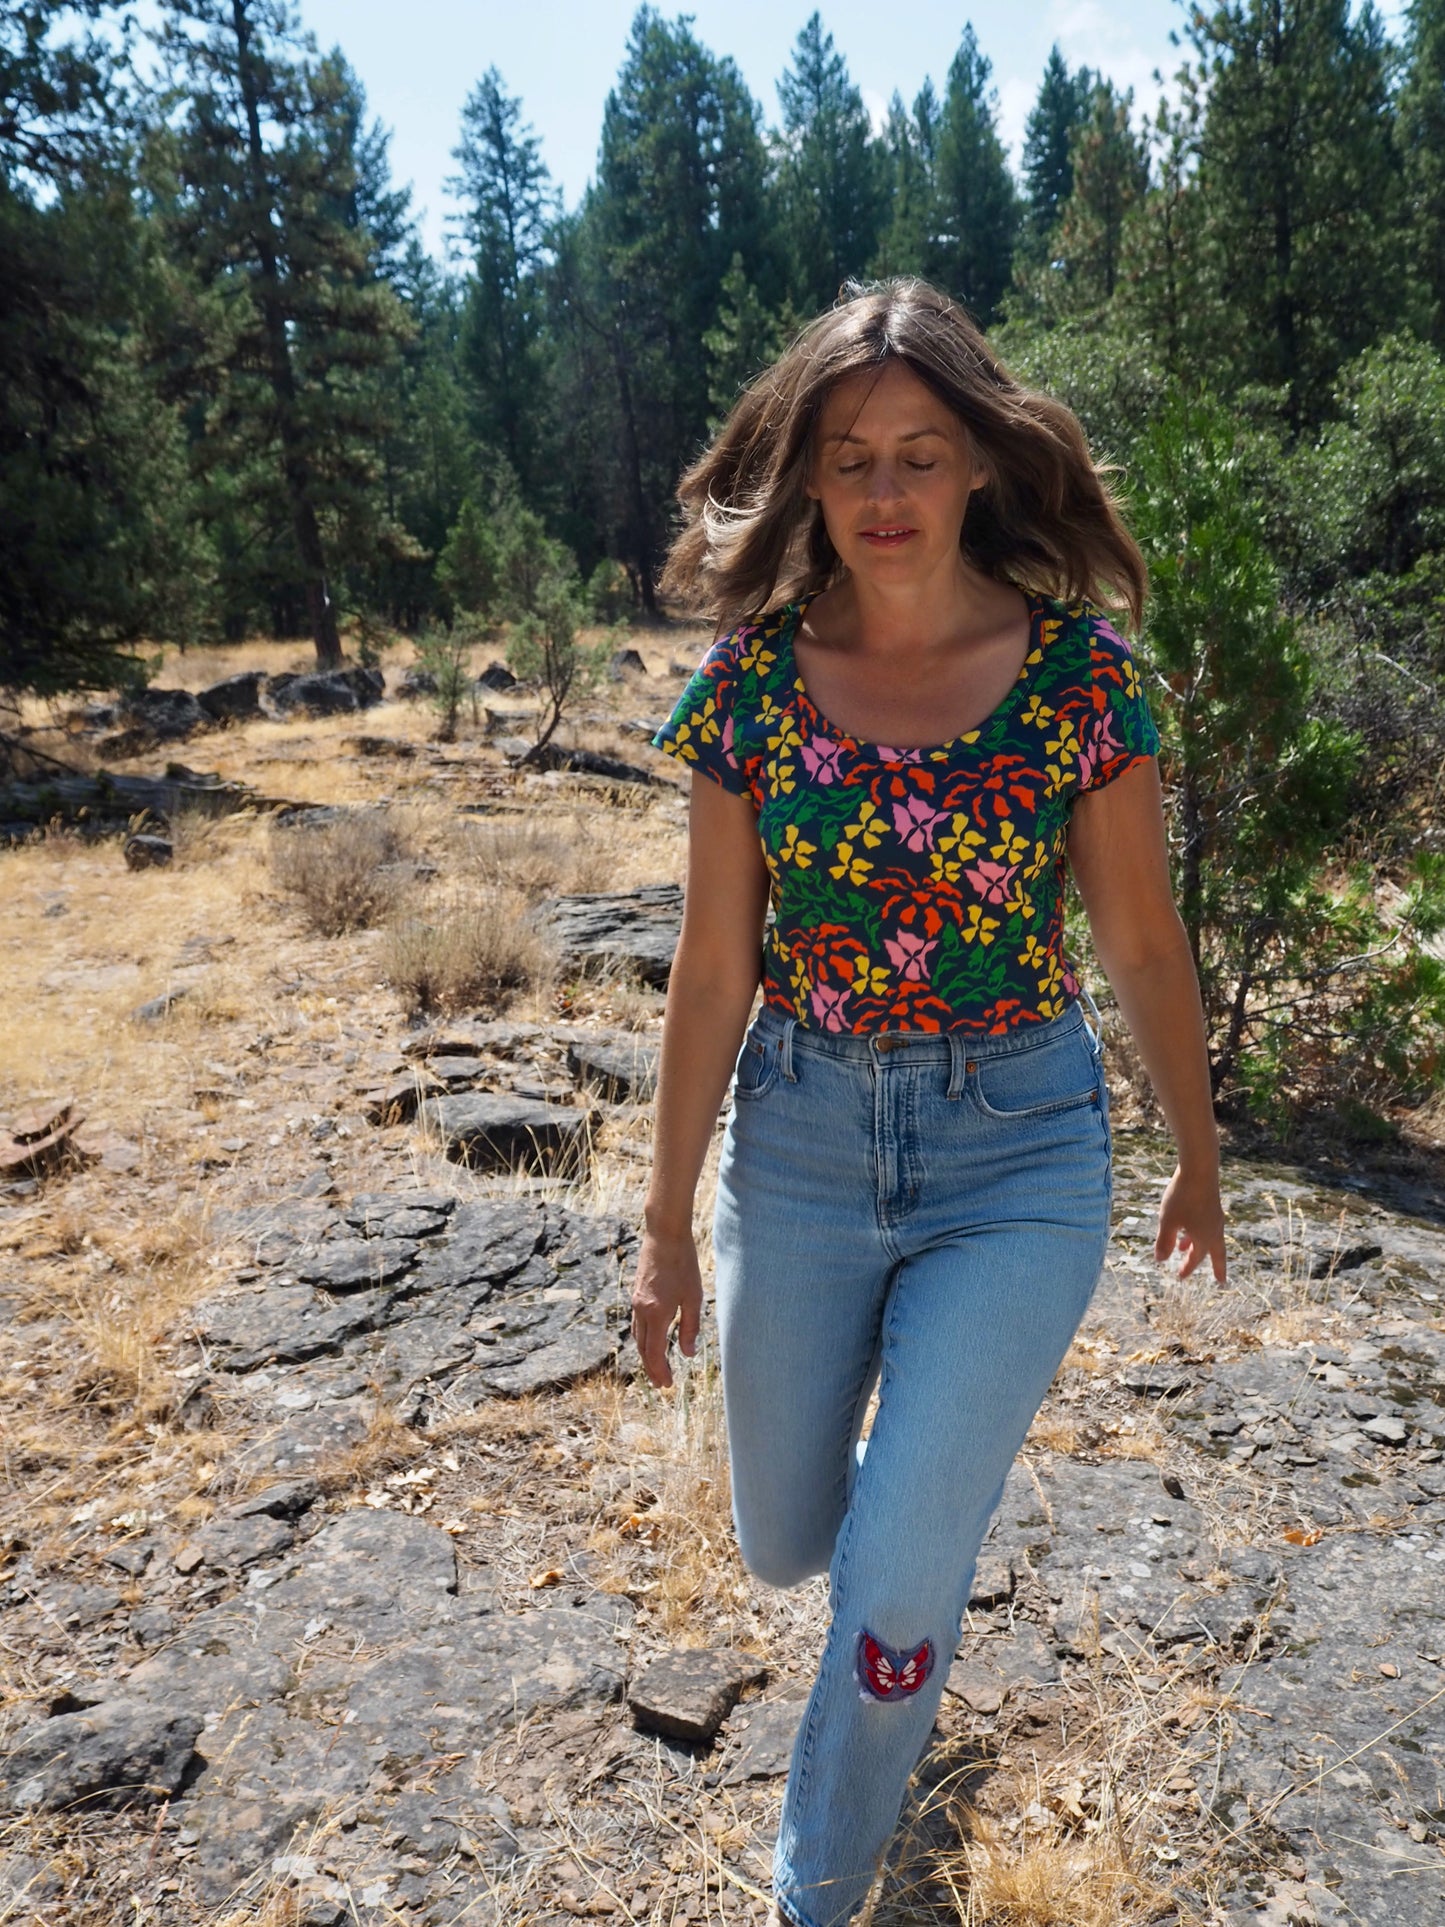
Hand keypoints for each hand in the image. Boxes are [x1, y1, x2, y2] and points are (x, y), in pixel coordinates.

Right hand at [630, 1228, 702, 1388]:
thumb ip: (690, 1327)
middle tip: (661, 1384)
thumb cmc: (683, 1263)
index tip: (667, 1385)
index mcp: (656, 1313)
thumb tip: (688, 1354)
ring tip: (656, 1367)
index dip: (660, 1371)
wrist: (664, 1235)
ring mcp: (636, 1301)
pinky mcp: (637, 1293)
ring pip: (637, 1336)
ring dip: (646, 1354)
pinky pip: (636, 1323)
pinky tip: (652, 1340)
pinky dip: (643, 1338)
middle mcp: (641, 1310)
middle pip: (643, 1348)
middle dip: (651, 1368)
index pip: (654, 1352)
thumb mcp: (693, 1297)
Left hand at [1154, 1165, 1226, 1282]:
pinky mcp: (1212, 1204)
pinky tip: (1185, 1225)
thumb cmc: (1182, 1197)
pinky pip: (1206, 1225)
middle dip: (1213, 1265)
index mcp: (1205, 1237)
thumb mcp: (1168, 1221)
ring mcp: (1215, 1216)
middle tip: (1219, 1279)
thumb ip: (1164, 1242)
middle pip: (1215, 1252)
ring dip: (1197, 1245)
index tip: (1180, 1278)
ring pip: (1208, 1237)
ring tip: (1183, 1248)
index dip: (1187, 1268)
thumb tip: (1160, 1260)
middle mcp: (1214, 1229)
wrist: (1200, 1169)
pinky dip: (1196, 1230)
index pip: (1196, 1259)